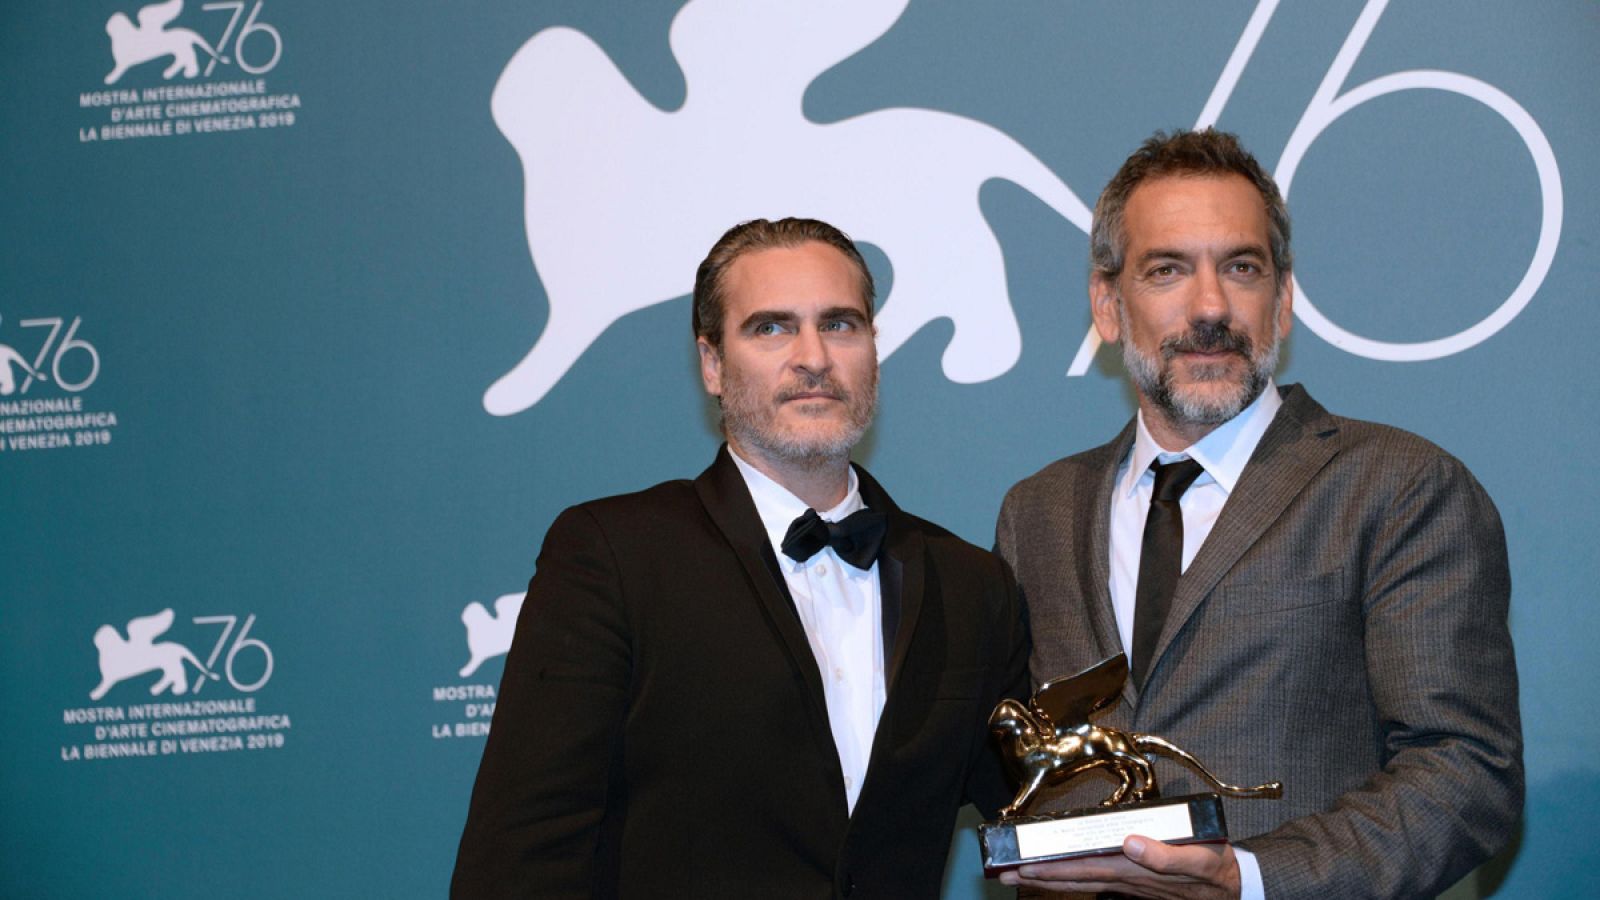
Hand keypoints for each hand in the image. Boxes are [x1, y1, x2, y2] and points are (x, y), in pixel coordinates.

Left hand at [997, 836, 1241, 899]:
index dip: (1051, 869)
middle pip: (1075, 877)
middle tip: (1004, 874)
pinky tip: (1062, 873)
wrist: (1236, 887)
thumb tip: (1129, 841)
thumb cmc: (1216, 869)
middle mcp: (1127, 878)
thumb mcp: (1199, 859)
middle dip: (1038, 876)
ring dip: (1050, 878)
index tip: (1021, 867)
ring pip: (1082, 880)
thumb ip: (1164, 854)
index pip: (1084, 869)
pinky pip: (1096, 879)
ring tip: (1021, 875)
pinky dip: (1074, 876)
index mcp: (1136, 870)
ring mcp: (1130, 883)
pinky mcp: (1136, 880)